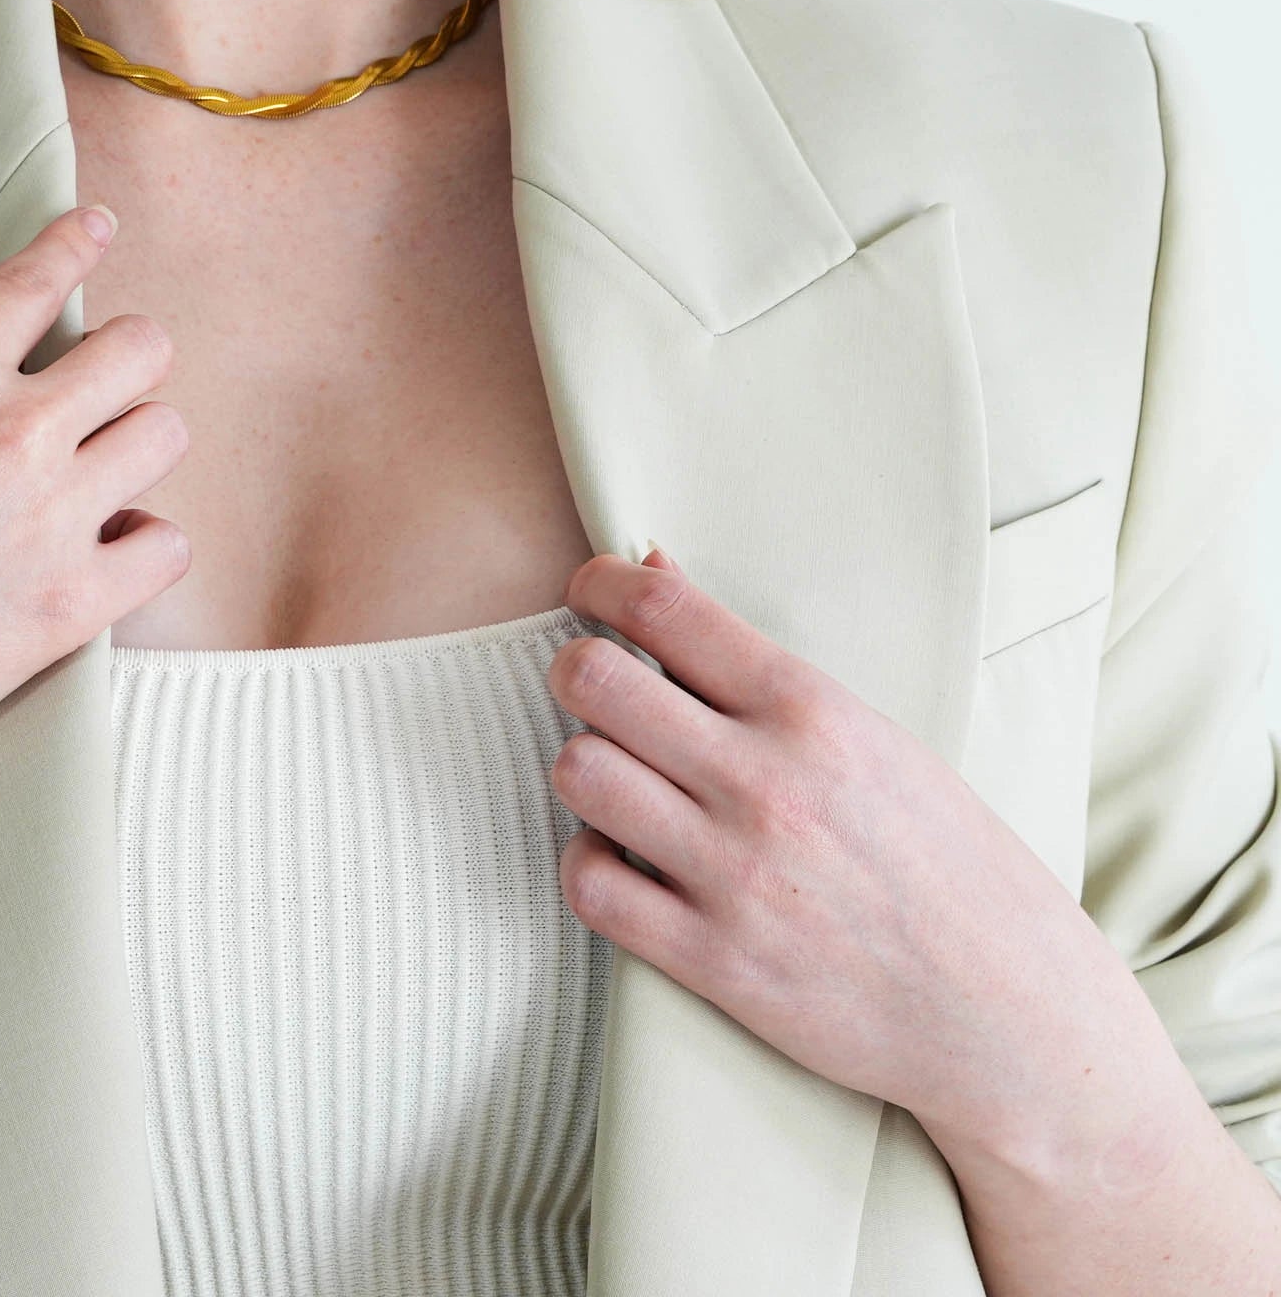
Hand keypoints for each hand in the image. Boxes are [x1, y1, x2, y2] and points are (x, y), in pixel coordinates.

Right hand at [0, 203, 191, 830]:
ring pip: (166, 433)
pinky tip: (112, 552)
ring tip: (103, 476)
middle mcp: (12, 429)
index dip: (76, 244)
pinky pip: (169, 545)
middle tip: (102, 396)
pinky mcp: (71, 603)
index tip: (97, 227)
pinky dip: (146, 546)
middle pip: (142, 349)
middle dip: (127, 365)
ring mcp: (51, 514)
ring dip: (138, 449)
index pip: (37, 280)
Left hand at [545, 548, 1143, 1147]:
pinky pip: (590, 885)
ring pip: (579, 774)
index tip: (588, 592)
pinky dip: (588, 864)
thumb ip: (753, 664)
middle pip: (594, 682)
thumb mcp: (872, 737)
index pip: (660, 609)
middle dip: (575, 670)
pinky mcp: (715, 961)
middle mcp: (766, 783)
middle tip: (592, 688)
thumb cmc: (947, 862)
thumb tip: (652, 570)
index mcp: (811, 711)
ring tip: (616, 780)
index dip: (598, 585)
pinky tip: (622, 858)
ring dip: (582, 768)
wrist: (1013, 1018)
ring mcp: (736, 875)